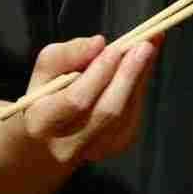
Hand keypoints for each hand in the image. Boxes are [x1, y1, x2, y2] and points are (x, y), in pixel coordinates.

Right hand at [20, 34, 160, 165]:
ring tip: (148, 48)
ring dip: (140, 79)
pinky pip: (133, 115)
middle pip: (108, 112)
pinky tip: (141, 68)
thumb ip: (66, 54)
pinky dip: (139, 89)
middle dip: (128, 75)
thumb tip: (98, 43)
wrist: (49, 142)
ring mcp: (96, 150)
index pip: (77, 100)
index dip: (99, 74)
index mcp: (43, 123)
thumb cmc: (45, 98)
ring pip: (126, 113)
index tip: (115, 48)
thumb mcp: (44, 71)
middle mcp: (69, 144)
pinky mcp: (116, 147)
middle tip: (146, 45)